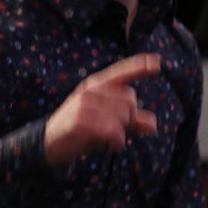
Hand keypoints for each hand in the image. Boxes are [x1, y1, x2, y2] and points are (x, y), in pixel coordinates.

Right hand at [44, 54, 161, 167]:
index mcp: (95, 85)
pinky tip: (108, 145)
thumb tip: (153, 124)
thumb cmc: (80, 130)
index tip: (157, 61)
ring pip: (124, 117)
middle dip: (129, 118)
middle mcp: (90, 90)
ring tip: (106, 137)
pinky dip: (117, 142)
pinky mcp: (82, 121)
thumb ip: (129, 121)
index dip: (140, 67)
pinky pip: (115, 132)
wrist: (49, 143)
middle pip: (130, 100)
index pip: (121, 72)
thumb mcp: (105, 121)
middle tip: (114, 129)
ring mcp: (85, 104)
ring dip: (121, 132)